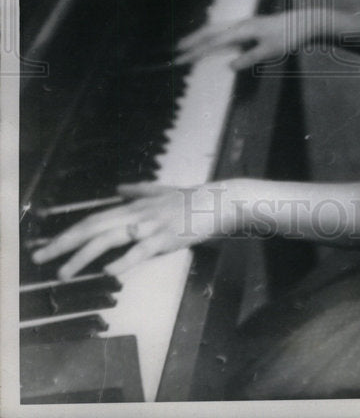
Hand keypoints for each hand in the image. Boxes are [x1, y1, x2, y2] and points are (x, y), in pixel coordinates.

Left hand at [30, 182, 237, 278]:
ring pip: (109, 240)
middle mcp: (136, 214)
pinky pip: (140, 251)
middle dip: (63, 243)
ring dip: (83, 257)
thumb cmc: (189, 200)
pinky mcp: (164, 238)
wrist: (216, 203)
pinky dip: (123, 261)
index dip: (68, 232)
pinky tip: (107, 271)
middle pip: (93, 227)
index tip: (47, 246)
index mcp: (132, 206)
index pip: (93, 219)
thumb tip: (118, 190)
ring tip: (63, 272)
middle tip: (40, 258)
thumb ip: (137, 190)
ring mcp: (149, 226)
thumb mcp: (160, 191)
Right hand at [176, 8, 332, 69]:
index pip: (213, 42)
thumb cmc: (288, 36)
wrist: (304, 23)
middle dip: (191, 41)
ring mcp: (244, 24)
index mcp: (242, 30)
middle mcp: (240, 24)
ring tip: (187, 46)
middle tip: (175, 52)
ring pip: (216, 28)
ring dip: (200, 37)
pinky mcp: (249, 26)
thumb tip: (229, 66)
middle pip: (210, 31)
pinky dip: (212, 36)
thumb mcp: (270, 51)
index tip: (180, 60)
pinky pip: (224, 30)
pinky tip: (211, 42)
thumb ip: (250, 59)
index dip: (195, 52)